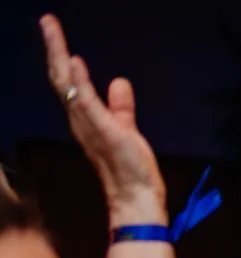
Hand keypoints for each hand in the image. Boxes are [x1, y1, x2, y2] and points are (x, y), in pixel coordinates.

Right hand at [41, 16, 165, 223]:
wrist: (136, 197)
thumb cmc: (130, 168)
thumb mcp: (126, 129)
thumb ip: (121, 107)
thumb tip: (119, 82)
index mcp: (85, 117)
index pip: (69, 80)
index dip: (61, 55)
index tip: (54, 30)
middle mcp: (80, 119)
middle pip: (61, 76)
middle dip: (54, 47)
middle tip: (47, 20)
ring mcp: (89, 125)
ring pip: (67, 84)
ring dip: (60, 55)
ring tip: (52, 29)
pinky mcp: (103, 132)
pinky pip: (86, 103)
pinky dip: (80, 82)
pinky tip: (76, 61)